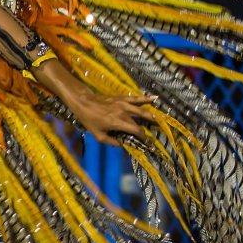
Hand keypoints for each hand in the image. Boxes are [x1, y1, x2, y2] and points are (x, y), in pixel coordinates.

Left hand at [33, 58, 154, 145]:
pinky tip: (154, 98)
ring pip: (141, 108)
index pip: (136, 130)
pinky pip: (135, 98)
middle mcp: (123, 112)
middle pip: (141, 119)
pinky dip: (145, 98)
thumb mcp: (98, 135)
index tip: (146, 142)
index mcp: (118, 122)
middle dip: (150, 126)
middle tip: (157, 130)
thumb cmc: (89, 119)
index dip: (143, 137)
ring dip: (150, 114)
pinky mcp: (121, 98)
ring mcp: (123, 103)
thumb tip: (122, 145)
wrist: (83, 101)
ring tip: (158, 119)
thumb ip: (111, 141)